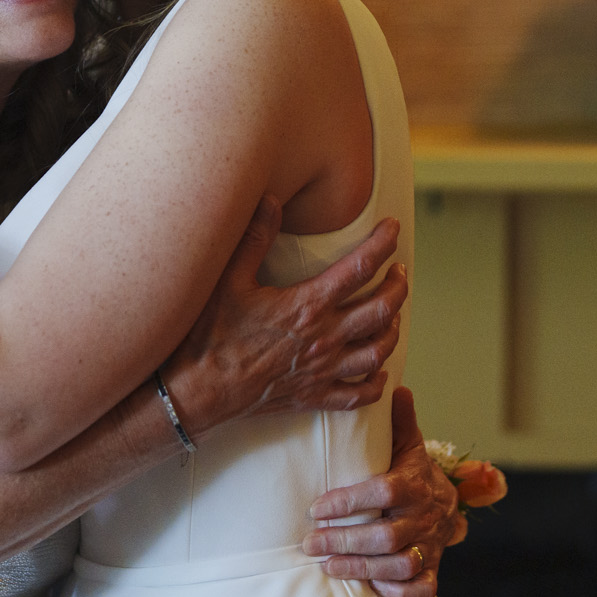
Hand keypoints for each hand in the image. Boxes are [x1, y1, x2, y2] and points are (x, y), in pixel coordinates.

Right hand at [158, 198, 407, 436]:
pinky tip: (378, 373)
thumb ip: (255, 238)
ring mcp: (321, 370)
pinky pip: (356, 395)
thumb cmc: (210, 335)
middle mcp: (323, 338)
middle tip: (398, 272)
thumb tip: (271, 200)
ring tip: (393, 316)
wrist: (198, 390)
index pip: (359, 268)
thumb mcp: (229, 280)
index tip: (392, 229)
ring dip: (392, 331)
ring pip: (377, 352)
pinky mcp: (312, 396)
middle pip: (381, 310)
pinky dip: (374, 384)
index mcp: (308, 305)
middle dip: (397, 287)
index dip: (382, 245)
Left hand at [304, 387, 466, 596]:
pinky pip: (421, 588)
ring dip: (361, 568)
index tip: (316, 508)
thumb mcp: (407, 445)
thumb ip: (399, 421)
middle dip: (344, 540)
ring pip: (399, 564)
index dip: (349, 502)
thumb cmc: (413, 474)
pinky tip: (370, 586)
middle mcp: (424, 517)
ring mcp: (430, 546)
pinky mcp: (432, 570)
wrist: (448, 507)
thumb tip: (395, 386)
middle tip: (309, 542)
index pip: (382, 492)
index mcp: (414, 484)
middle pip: (386, 536)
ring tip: (326, 565)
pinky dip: (397, 591)